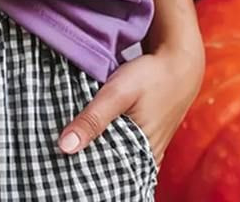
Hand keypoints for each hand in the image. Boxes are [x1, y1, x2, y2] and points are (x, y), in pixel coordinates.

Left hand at [57, 42, 203, 163]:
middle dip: (87, 161)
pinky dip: (107, 142)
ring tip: (72, 142)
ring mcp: (148, 149)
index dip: (82, 170)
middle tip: (61, 153)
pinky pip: (122, 147)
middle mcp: (147, 157)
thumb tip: (64, 147)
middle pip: (109, 168)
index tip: (60, 164)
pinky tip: (91, 133)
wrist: (179, 63)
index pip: (105, 176)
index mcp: (141, 154)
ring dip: (96, 150)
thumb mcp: (117, 93)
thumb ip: (93, 119)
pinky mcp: (146, 138)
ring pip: (116, 157)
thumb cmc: (150, 77)